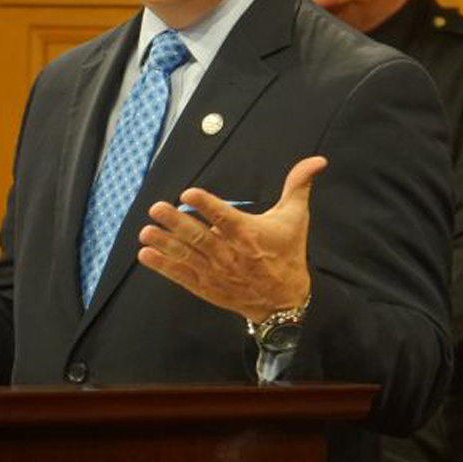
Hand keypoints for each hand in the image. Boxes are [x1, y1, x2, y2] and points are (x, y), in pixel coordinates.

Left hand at [137, 156, 326, 322]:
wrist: (284, 302)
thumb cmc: (287, 253)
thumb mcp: (295, 218)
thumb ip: (298, 186)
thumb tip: (317, 160)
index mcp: (249, 234)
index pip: (224, 217)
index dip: (207, 205)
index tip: (189, 193)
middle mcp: (230, 254)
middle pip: (199, 236)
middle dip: (176, 222)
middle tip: (156, 208)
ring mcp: (216, 272)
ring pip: (187, 255)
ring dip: (165, 243)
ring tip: (145, 231)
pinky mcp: (206, 286)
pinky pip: (181, 275)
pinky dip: (163, 266)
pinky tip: (146, 254)